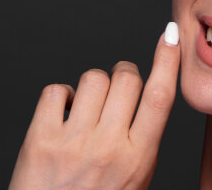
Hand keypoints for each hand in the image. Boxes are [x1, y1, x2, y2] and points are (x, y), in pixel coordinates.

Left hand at [8, 23, 180, 189]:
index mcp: (139, 159)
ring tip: (85, 110)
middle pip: (126, 78)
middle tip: (117, 88)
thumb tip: (145, 97)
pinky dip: (60, 97)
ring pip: (93, 78)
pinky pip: (55, 90)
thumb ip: (141, 142)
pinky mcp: (41, 139)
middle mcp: (109, 147)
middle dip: (124, 74)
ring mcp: (73, 142)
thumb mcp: (134, 182)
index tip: (171, 35)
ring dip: (92, 87)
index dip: (168, 60)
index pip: (160, 97)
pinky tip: (61, 115)